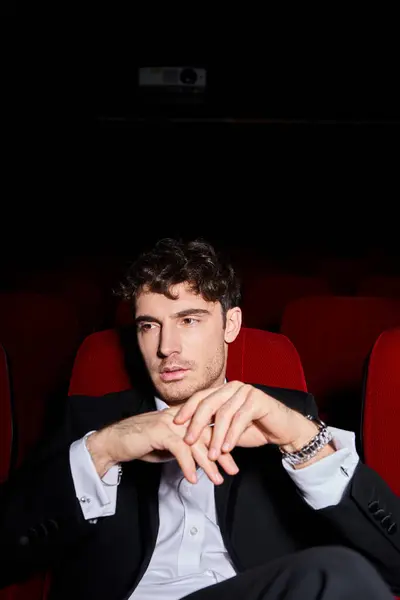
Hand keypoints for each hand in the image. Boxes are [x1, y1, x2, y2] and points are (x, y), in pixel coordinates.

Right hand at [86, 407, 238, 484]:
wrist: (114, 442)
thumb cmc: (140, 443)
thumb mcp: (167, 445)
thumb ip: (184, 448)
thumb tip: (202, 459)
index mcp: (182, 417)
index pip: (208, 429)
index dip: (222, 443)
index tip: (232, 460)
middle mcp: (178, 416)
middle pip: (207, 435)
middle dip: (221, 454)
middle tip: (233, 470)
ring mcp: (169, 422)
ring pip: (196, 444)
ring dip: (208, 464)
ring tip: (217, 479)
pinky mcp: (160, 431)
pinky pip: (180, 450)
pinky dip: (188, 466)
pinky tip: (193, 478)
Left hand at [173, 381, 320, 460]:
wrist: (283, 431)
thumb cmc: (255, 429)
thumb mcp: (228, 430)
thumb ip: (212, 429)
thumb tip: (188, 437)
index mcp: (224, 390)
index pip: (200, 397)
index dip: (187, 410)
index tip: (175, 424)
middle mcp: (234, 387)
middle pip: (208, 403)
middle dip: (196, 423)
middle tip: (188, 441)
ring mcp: (246, 391)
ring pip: (223, 414)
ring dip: (216, 437)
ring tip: (212, 455)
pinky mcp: (258, 400)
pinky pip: (239, 419)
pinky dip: (231, 436)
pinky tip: (226, 449)